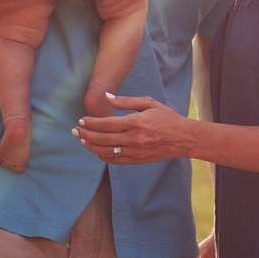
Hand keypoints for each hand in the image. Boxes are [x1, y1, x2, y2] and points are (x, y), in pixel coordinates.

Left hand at [72, 94, 196, 165]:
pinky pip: (116, 160)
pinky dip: (104, 156)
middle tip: (75, 131)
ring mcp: (136, 151)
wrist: (183, 138)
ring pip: (107, 151)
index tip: (82, 120)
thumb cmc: (167, 118)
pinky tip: (97, 150)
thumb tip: (107, 96)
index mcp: (136, 122)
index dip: (91, 123)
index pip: (106, 124)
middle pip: (103, 139)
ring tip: (83, 140)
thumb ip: (126, 101)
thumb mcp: (149, 103)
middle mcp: (134, 139)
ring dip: (92, 146)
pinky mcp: (138, 160)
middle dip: (86, 134)